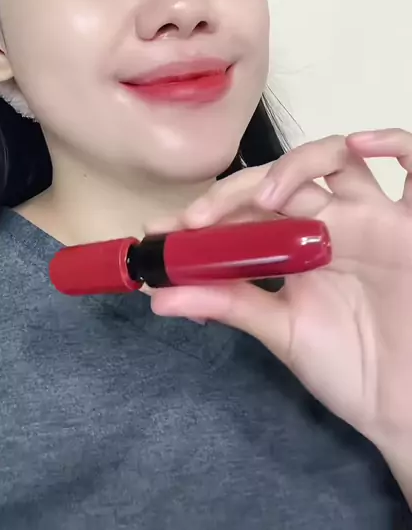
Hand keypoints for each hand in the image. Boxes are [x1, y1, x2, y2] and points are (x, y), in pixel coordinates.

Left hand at [147, 130, 411, 455]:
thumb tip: (160, 296)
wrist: (404, 405)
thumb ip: (230, 305)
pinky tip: (362, 145)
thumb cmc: (351, 368)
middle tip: (197, 221)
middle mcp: (334, 222)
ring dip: (295, 164)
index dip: (206, 211)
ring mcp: (374, 218)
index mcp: (298, 245)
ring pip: (337, 156)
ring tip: (266, 199)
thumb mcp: (283, 333)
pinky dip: (394, 141)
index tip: (160, 232)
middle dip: (234, 192)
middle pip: (281, 179)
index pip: (246, 208)